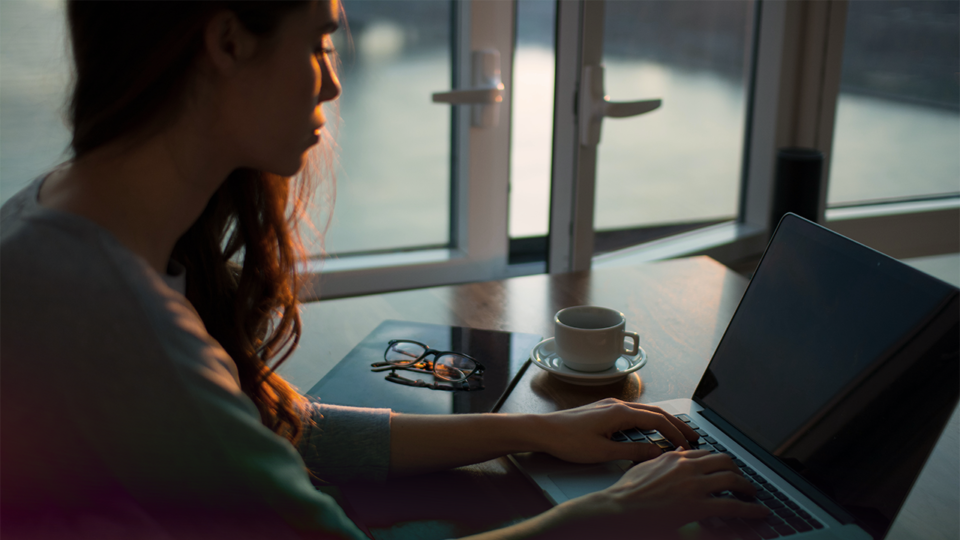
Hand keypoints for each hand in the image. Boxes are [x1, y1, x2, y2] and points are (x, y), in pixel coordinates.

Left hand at [535, 398, 699, 463]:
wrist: (544, 430)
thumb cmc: (568, 440)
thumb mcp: (603, 451)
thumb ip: (632, 452)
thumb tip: (657, 452)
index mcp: (620, 412)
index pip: (657, 420)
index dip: (675, 433)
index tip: (687, 446)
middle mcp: (617, 405)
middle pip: (656, 412)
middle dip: (677, 423)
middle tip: (694, 435)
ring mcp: (610, 405)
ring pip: (645, 411)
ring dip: (664, 421)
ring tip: (677, 433)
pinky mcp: (604, 410)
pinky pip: (634, 413)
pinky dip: (649, 420)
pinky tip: (651, 429)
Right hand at [556, 450, 768, 538]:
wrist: (618, 509)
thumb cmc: (625, 494)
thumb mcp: (645, 468)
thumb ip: (662, 462)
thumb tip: (673, 457)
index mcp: (675, 459)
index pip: (707, 454)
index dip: (721, 463)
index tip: (727, 470)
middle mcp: (687, 467)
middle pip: (725, 462)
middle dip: (739, 472)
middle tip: (744, 484)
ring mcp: (694, 486)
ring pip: (733, 480)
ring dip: (748, 489)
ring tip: (754, 497)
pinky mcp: (698, 506)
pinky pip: (732, 506)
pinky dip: (750, 509)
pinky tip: (758, 512)